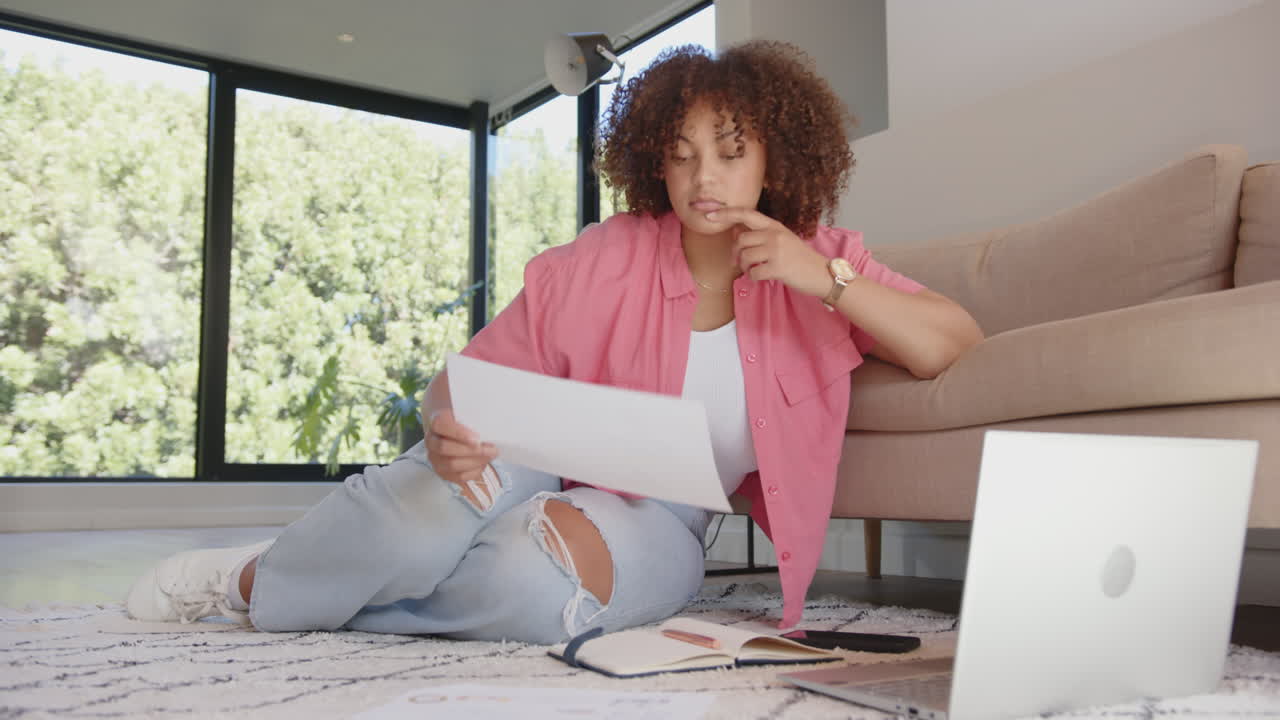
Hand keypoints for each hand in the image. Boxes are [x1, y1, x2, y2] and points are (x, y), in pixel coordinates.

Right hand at [425, 409, 497, 486]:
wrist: (456, 432)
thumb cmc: (466, 422)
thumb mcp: (469, 414)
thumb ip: (476, 416)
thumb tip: (491, 424)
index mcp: (436, 423)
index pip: (440, 425)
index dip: (458, 432)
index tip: (477, 438)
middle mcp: (431, 442)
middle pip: (445, 448)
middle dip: (471, 451)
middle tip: (492, 449)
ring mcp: (436, 459)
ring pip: (452, 464)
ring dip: (475, 461)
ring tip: (491, 456)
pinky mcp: (444, 473)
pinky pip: (459, 477)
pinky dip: (474, 471)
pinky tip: (484, 463)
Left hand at [706, 207, 830, 297]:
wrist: (821, 274)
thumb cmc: (799, 258)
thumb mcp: (781, 240)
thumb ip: (760, 235)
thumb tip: (735, 232)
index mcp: (774, 226)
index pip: (746, 214)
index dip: (726, 213)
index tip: (709, 215)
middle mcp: (775, 235)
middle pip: (740, 240)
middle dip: (735, 253)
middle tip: (738, 263)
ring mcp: (776, 250)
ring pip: (744, 257)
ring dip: (744, 267)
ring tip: (754, 270)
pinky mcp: (778, 267)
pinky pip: (753, 273)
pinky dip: (753, 278)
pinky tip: (762, 277)